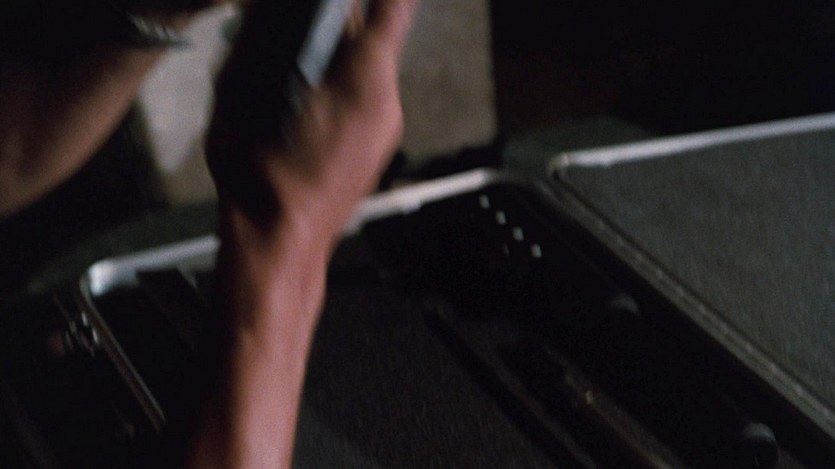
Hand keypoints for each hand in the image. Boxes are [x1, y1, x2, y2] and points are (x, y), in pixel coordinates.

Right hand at [207, 0, 418, 245]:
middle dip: (337, 25)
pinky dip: (340, 88)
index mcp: (361, 79)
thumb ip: (261, 37)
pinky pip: (366, 99)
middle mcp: (386, 101)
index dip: (373, 0)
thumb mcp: (242, 90)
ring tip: (293, 73)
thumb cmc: (259, 177)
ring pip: (369, 69)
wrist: (280, 242)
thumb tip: (272, 11)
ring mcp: (386, 129)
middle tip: (297, 28)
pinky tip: (303, 104)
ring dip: (336, 58)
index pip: (390, 9)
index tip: (339, 2)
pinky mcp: (378, 148)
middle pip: (374, 38)